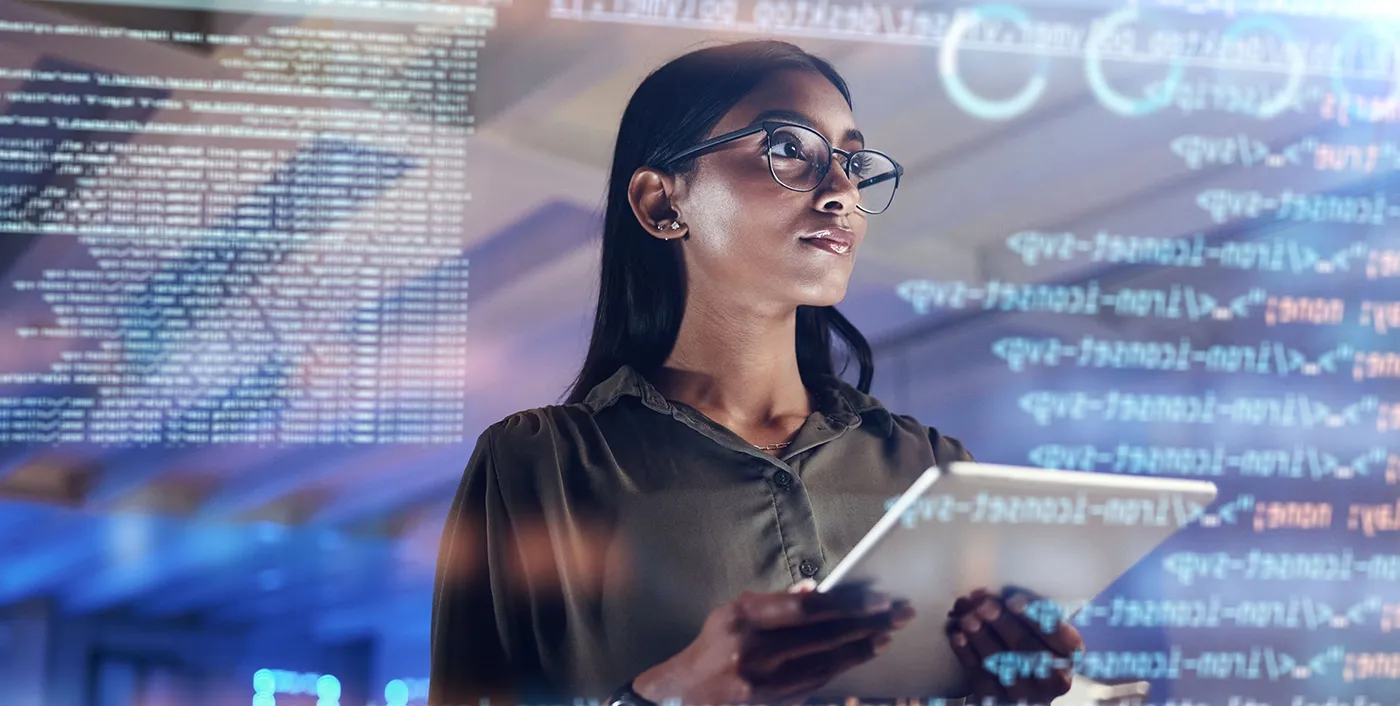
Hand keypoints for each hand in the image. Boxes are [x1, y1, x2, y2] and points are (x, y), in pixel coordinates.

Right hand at [633, 580, 916, 705]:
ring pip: (827, 663)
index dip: (847, 603)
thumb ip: (775, 602)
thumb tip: (816, 589)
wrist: (684, 697)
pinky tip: (861, 655)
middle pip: (825, 636)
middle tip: (900, 613)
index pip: (807, 609)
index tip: (877, 597)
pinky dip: (841, 668)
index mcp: (745, 619)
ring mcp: (766, 683)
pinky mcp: (774, 704)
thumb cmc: (713, 647)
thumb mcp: (733, 613)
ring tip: (887, 635)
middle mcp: (756, 651)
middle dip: (867, 624)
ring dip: (862, 649)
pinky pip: (817, 683)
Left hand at [944, 587, 1083, 705]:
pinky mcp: (999, 698)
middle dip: (1003, 623)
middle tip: (984, 605)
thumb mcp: (1040, 624)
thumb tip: (997, 591)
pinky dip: (968, 654)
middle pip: (1028, 649)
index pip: (1060, 636)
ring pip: (1002, 663)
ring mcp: (1026, 692)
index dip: (1035, 617)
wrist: (1020, 678)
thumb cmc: (1031, 639)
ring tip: (967, 616)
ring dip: (982, 637)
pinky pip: (981, 676)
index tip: (1012, 601)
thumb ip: (1028, 608)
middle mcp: (1054, 677)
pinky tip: (958, 636)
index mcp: (1070, 653)